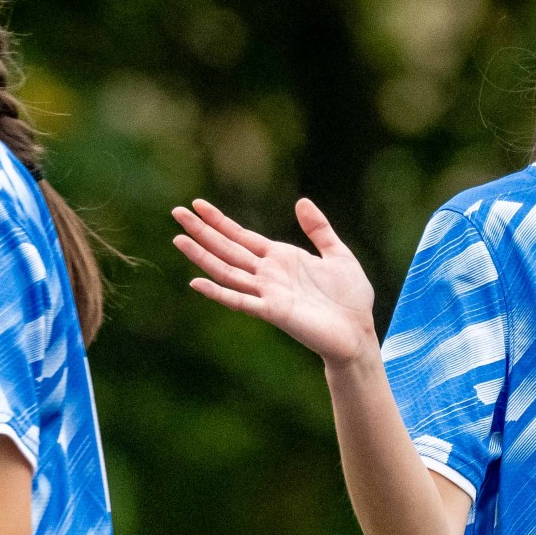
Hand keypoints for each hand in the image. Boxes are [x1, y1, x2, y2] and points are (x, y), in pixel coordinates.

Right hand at [173, 197, 379, 365]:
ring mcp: (267, 293)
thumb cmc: (350, 298)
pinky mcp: (273, 311)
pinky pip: (240, 301)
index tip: (198, 204)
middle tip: (176, 212)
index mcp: (280, 258)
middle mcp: (268, 274)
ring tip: (179, 239)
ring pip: (227, 271)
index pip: (242, 236)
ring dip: (202, 256)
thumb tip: (300, 201)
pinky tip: (197, 282)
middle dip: (202, 231)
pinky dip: (218, 292)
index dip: (219, 221)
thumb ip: (318, 229)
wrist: (359, 333)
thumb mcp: (338, 254)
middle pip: (227, 249)